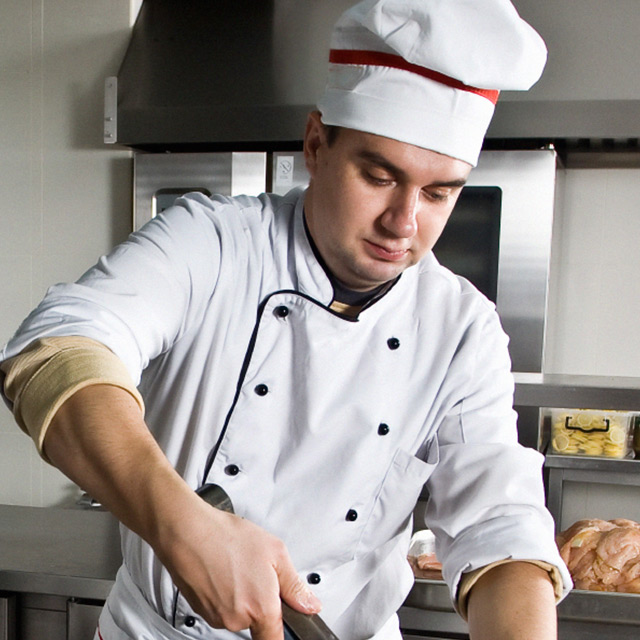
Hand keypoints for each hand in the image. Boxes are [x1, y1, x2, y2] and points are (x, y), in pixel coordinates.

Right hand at [153, 493, 321, 639]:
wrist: (187, 531)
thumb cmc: (227, 537)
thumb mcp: (275, 552)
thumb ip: (295, 585)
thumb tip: (310, 605)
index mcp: (261, 608)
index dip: (280, 631)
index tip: (283, 620)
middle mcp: (238, 619)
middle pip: (256, 621)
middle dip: (260, 599)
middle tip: (257, 570)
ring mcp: (217, 616)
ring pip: (238, 613)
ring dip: (241, 594)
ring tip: (236, 564)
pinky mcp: (201, 610)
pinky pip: (221, 607)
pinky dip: (224, 592)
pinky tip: (222, 568)